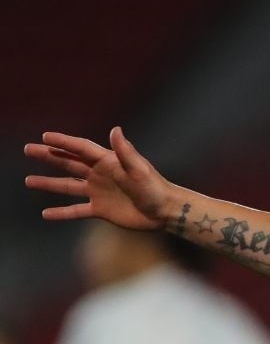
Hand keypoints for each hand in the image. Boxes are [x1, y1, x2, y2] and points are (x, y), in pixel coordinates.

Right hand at [23, 127, 178, 229]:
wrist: (165, 212)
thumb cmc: (155, 188)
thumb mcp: (139, 169)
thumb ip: (125, 151)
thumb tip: (115, 129)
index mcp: (108, 162)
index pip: (80, 148)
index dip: (63, 142)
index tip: (45, 136)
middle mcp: (100, 175)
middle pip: (68, 162)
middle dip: (49, 156)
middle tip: (28, 149)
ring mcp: (99, 192)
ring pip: (68, 185)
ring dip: (49, 183)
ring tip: (28, 181)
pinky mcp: (101, 209)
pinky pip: (76, 210)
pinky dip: (62, 212)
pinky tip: (45, 214)